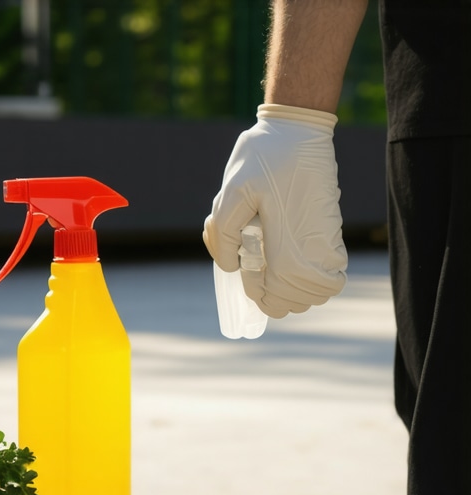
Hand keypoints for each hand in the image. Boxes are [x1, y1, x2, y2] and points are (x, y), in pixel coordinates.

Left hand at [203, 104, 347, 318]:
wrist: (300, 129)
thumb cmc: (264, 156)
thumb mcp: (232, 189)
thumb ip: (225, 233)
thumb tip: (231, 267)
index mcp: (288, 245)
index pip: (277, 296)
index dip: (257, 293)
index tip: (245, 269)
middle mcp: (313, 251)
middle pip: (296, 302)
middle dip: (272, 295)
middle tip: (256, 264)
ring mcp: (326, 243)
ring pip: (313, 292)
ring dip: (289, 289)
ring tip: (271, 260)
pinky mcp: (331, 232)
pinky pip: (326, 272)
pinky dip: (306, 277)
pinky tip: (287, 255)